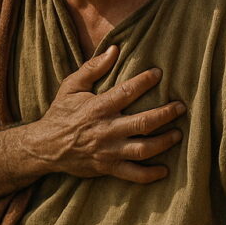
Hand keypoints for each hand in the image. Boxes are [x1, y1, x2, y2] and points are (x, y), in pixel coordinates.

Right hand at [30, 45, 185, 183]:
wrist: (45, 147)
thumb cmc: (60, 114)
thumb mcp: (71, 86)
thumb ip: (93, 68)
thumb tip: (114, 49)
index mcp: (98, 107)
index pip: (126, 92)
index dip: (144, 81)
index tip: (159, 73)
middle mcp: (106, 130)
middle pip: (143, 122)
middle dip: (166, 114)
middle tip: (181, 107)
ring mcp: (109, 151)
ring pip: (143, 149)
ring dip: (164, 142)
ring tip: (178, 134)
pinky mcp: (108, 168)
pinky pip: (133, 174)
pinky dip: (151, 175)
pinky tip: (164, 169)